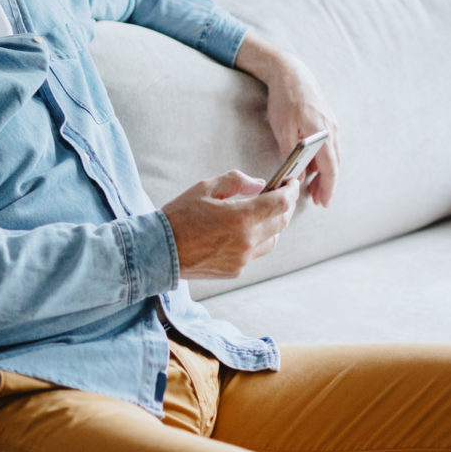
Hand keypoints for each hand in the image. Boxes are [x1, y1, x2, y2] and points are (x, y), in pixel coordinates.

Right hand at [159, 170, 301, 279]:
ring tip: (264, 212)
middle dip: (285, 205)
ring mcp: (242, 258)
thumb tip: (259, 183)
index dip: (290, 191)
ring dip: (274, 224)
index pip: (280, 203)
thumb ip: (236, 181)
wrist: (159, 251)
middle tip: (282, 193)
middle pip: (281, 222)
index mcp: (240, 218)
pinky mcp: (236, 270)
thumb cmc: (179, 217)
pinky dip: (258, 239)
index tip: (291, 182)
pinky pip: (256, 252)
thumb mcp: (205, 188)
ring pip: (273, 239)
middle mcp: (246, 241)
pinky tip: (245, 230)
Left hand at [235, 32, 342, 208]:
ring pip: (333, 156)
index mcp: (322, 132)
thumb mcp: (282, 130)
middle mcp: (332, 129)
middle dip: (327, 185)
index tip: (324, 203)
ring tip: (314, 188)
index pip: (330, 168)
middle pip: (335, 164)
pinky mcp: (328, 121)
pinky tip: (313, 167)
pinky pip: (330, 146)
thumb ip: (292, 155)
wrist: (291, 72)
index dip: (328, 188)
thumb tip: (298, 178)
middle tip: (317, 201)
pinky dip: (324, 160)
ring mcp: (333, 124)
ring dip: (326, 173)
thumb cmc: (284, 100)